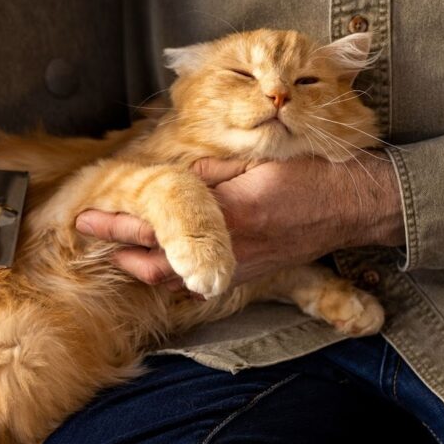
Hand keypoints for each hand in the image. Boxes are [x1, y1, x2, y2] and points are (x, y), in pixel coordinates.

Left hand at [74, 152, 405, 290]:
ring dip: (143, 267)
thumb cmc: (311, 177)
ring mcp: (241, 265)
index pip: (160, 223)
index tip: (90, 214)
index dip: (119, 222)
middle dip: (119, 248)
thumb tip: (181, 177)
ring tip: (119, 253)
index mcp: (230, 212)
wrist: (353, 206)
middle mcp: (231, 246)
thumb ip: (216, 172)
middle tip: (91, 233)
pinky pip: (202, 281)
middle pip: (158, 261)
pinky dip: (175, 276)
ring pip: (177, 278)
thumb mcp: (260, 162)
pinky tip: (163, 267)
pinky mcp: (252, 273)